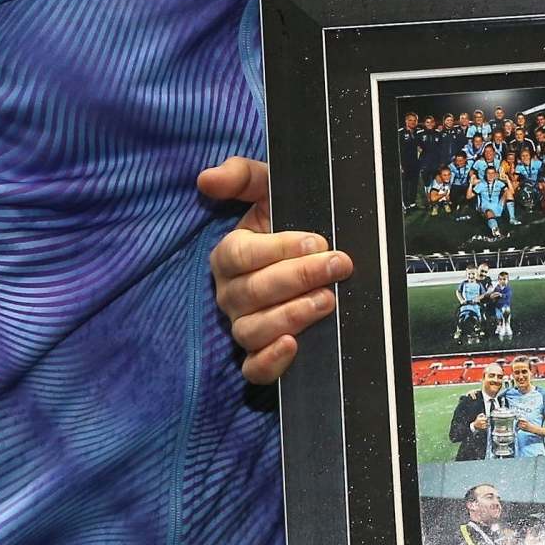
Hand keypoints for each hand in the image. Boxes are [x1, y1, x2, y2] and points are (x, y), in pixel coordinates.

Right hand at [199, 155, 350, 383]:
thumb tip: (206, 179)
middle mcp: (230, 294)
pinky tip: (292, 346)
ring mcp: (243, 326)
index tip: (316, 240)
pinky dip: (270, 362)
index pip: (241, 255)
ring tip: (327, 300)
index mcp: (229, 255)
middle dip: (298, 277)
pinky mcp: (261, 355)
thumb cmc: (287, 220)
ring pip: (253, 330)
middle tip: (338, 265)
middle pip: (252, 292)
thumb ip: (241, 175)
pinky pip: (254, 368)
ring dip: (291, 315)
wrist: (315, 254)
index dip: (278, 249)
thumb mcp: (268, 189)